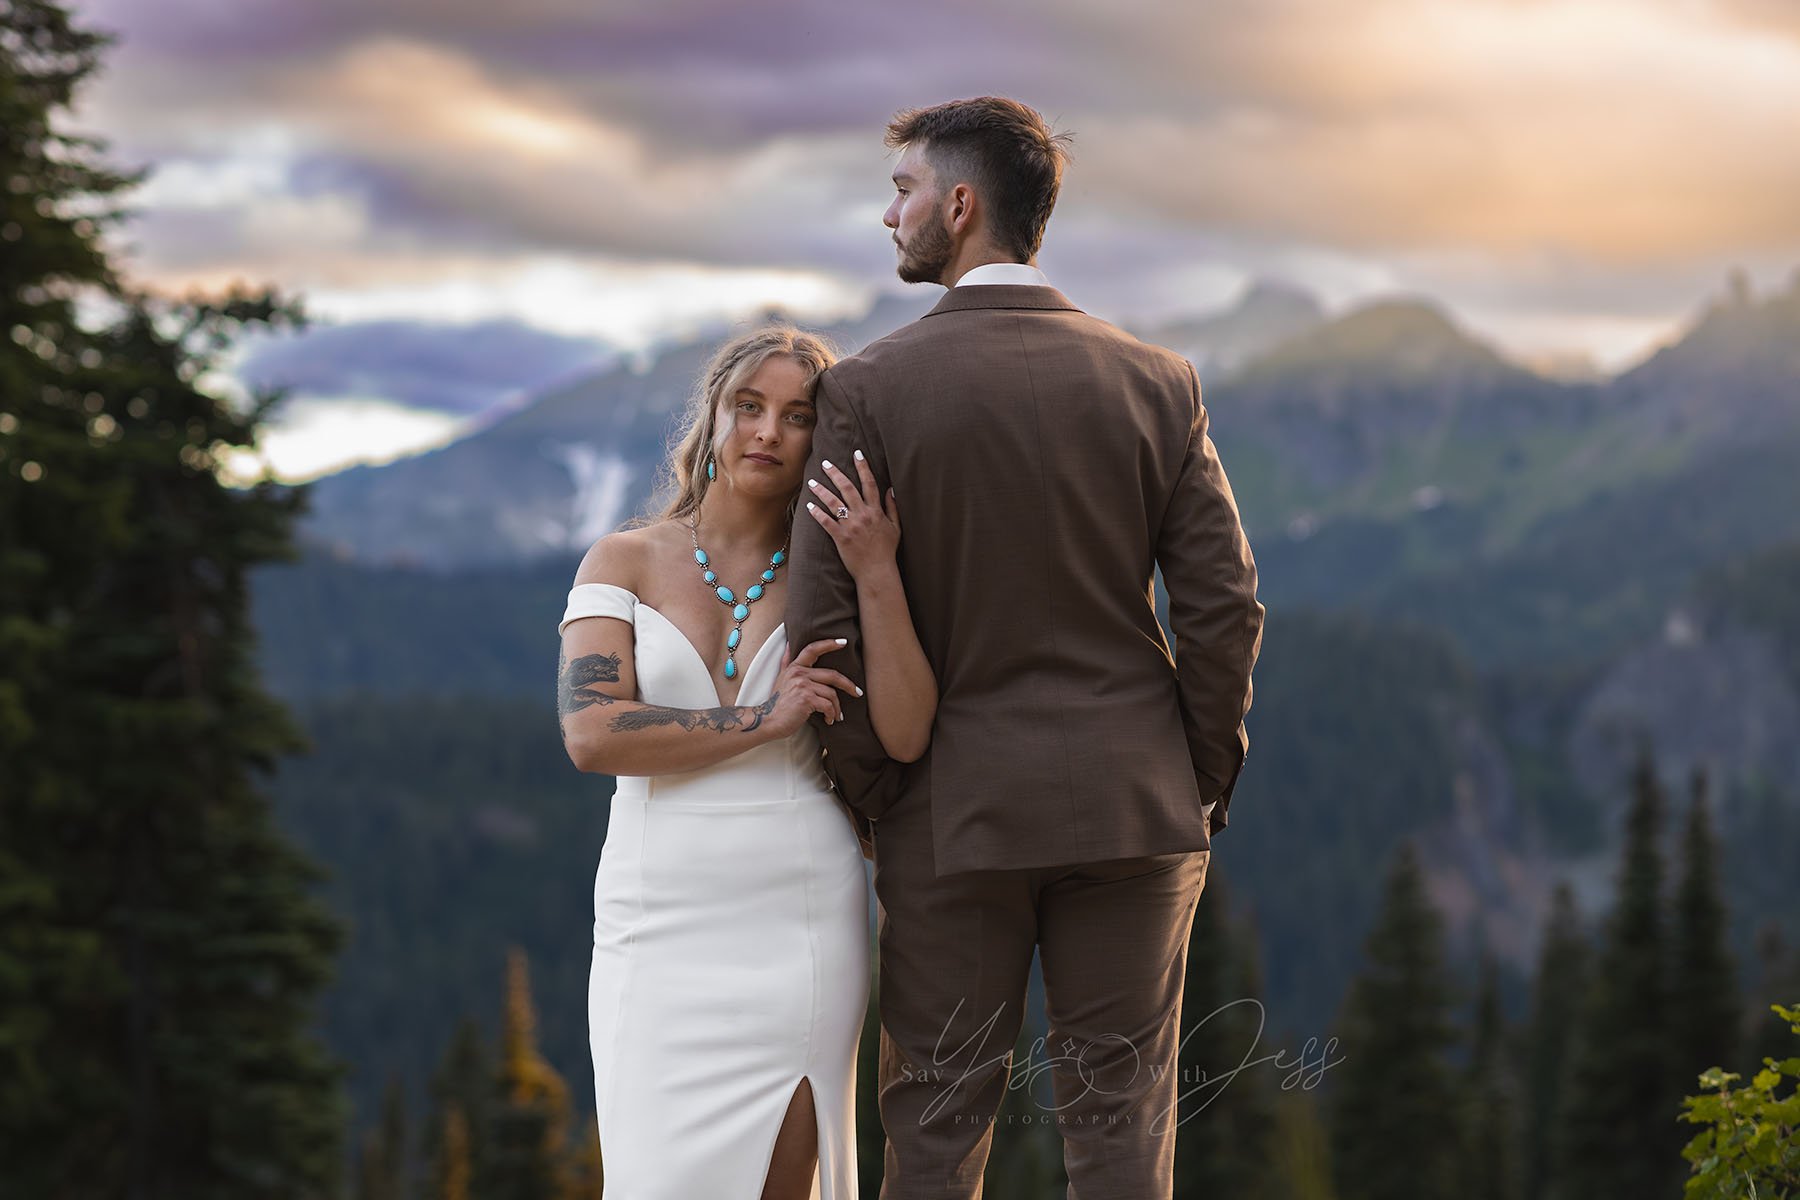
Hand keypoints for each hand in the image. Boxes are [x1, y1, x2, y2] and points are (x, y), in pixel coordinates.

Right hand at [760, 637, 862, 739]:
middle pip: (832, 675)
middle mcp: (799, 673)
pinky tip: (829, 720)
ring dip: (837, 707)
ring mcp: (803, 685)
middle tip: (858, 692)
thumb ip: (787, 661)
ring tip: (837, 716)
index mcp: (795, 667)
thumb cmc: (777, 703)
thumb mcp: (781, 678)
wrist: (768, 720)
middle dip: (848, 685)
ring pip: (831, 693)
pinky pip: (827, 705)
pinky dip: (831, 714)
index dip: (829, 644)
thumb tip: (789, 643)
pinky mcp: (806, 699)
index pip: (812, 649)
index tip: (844, 642)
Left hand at [805, 450, 898, 582]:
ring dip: (821, 490)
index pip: (870, 483)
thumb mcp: (896, 527)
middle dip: (835, 473)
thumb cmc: (887, 551)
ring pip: (833, 502)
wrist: (877, 571)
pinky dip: (817, 513)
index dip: (863, 467)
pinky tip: (809, 505)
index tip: (857, 453)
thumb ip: (892, 507)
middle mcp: (863, 515)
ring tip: (811, 482)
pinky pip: (826, 522)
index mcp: (876, 511)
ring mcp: (851, 526)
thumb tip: (891, 490)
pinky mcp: (840, 537)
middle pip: (847, 488)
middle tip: (825, 463)